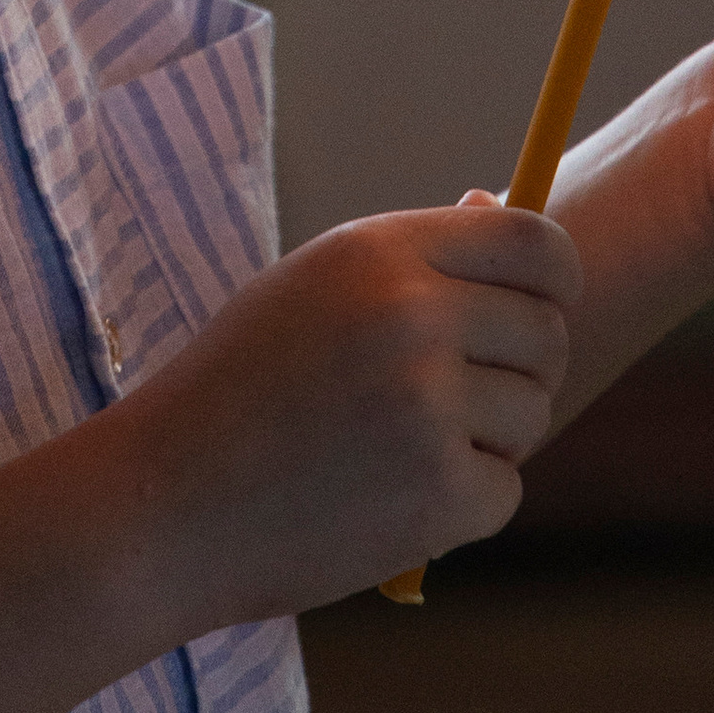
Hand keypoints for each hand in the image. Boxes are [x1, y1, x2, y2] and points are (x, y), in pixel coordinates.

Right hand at [108, 196, 581, 626]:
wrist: (159, 504)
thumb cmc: (237, 390)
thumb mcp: (311, 288)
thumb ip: (410, 256)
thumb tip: (501, 206)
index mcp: (380, 251)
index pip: (535, 242)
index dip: (554, 279)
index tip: (539, 309)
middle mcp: (412, 315)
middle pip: (547, 332)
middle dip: (521, 370)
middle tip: (454, 401)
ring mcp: (427, 406)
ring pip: (533, 413)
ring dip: (489, 441)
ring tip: (399, 452)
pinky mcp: (438, 494)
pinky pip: (504, 490)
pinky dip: (462, 506)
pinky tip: (386, 503)